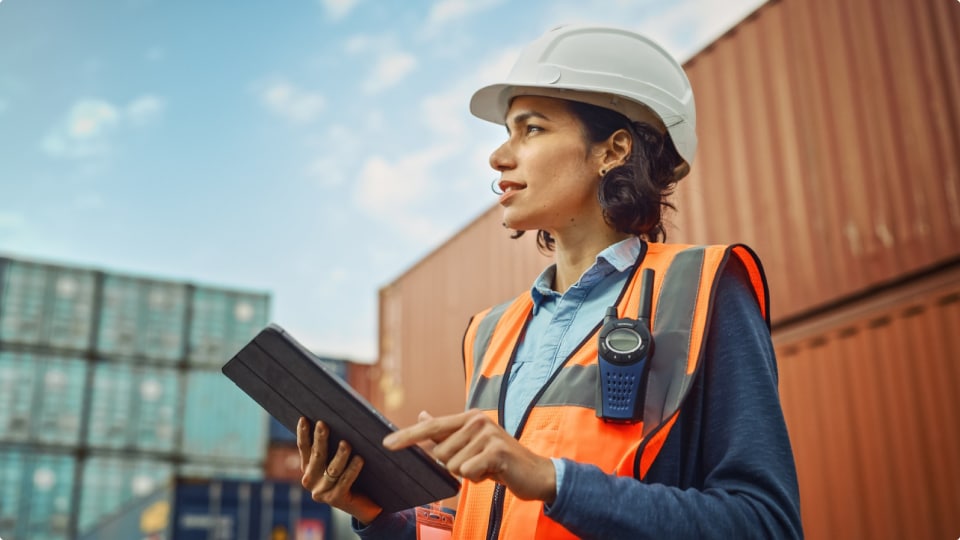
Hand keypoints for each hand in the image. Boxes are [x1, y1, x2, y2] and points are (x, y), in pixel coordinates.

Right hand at [297, 417, 381, 523]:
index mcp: (308, 468)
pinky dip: (352, 470)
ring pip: (332, 469)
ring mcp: (321, 492)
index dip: (303, 434)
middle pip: (317, 456)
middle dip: (320, 439)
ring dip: (339, 456)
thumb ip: (335, 444)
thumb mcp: (340, 458)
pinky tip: (359, 459)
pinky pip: (345, 481)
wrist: (365, 503)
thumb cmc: (353, 474)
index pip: (304, 448)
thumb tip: (340, 419)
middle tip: (323, 424)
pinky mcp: (335, 499)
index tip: (304, 419)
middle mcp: (310, 480)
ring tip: (346, 443)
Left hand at [383, 410, 556, 503]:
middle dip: (455, 466)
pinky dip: (478, 479)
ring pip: (453, 465)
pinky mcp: (496, 450)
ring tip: (487, 468)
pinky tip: (494, 473)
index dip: (408, 436)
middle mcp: (477, 420)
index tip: (387, 444)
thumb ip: (446, 432)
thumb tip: (422, 414)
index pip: (431, 426)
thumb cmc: (500, 461)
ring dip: (468, 474)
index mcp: (469, 417)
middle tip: (478, 464)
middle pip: (440, 453)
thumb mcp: (472, 444)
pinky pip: (468, 472)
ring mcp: (487, 434)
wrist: (536, 474)